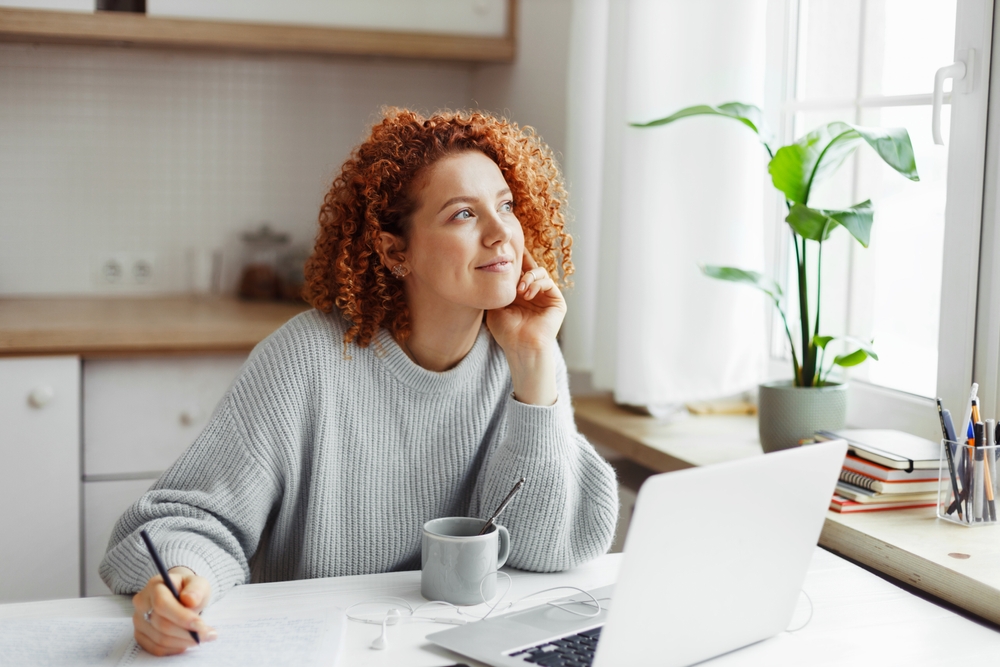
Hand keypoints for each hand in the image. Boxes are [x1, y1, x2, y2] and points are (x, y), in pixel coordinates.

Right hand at [132, 567, 215, 655]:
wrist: (179, 595)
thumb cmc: (188, 589)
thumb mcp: (198, 583)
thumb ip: (196, 589)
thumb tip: (190, 599)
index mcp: (155, 586)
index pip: (162, 604)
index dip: (182, 617)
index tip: (201, 625)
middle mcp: (142, 603)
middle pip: (161, 624)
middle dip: (187, 632)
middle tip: (208, 634)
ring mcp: (139, 620)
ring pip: (159, 639)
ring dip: (184, 642)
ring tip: (202, 637)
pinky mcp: (140, 634)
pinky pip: (156, 648)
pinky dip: (174, 648)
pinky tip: (187, 642)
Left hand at [486, 253, 565, 404]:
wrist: (520, 346)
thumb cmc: (506, 331)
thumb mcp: (495, 306)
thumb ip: (496, 288)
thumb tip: (491, 270)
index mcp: (519, 293)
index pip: (519, 271)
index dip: (514, 259)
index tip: (504, 249)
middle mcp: (534, 293)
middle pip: (531, 266)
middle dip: (523, 259)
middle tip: (512, 257)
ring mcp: (546, 297)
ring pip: (540, 272)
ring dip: (528, 277)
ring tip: (518, 291)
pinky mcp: (557, 302)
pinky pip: (548, 282)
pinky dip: (537, 284)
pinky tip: (526, 294)